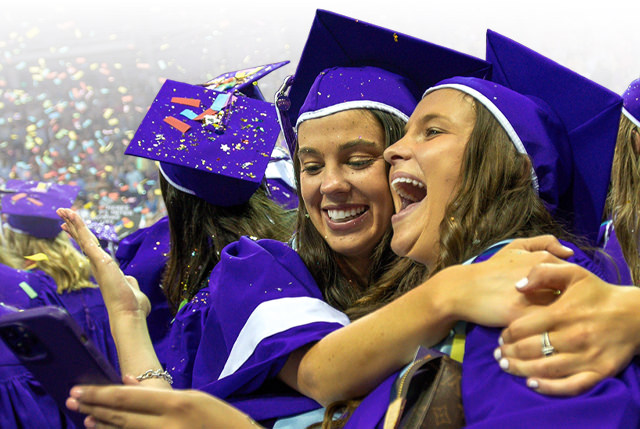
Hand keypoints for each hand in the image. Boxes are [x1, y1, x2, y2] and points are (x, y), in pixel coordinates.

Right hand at [57, 208, 150, 318]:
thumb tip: (129, 281)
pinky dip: (78, 225)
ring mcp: (97, 262)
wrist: (129, 313)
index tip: (71, 229)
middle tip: (61, 214)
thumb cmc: (132, 305)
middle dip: (72, 227)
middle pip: (83, 240)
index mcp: (104, 269)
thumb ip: (129, 282)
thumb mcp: (131, 288)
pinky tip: (71, 215)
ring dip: (73, 222)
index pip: (91, 248)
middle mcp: (97, 265)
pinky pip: (86, 238)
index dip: (81, 237)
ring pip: (83, 237)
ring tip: (62, 210)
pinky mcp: (99, 260)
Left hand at [65, 383, 261, 428]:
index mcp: (176, 403)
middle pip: (120, 416)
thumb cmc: (221, 420)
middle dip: (93, 407)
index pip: (128, 397)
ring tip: (84, 418)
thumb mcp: (196, 398)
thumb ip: (161, 393)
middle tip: (72, 400)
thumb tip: (129, 382)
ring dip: (101, 425)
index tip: (79, 389)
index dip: (100, 394)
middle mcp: (166, 425)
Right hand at [449, 235, 573, 326]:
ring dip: (561, 317)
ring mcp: (533, 298)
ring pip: (561, 311)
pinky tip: (541, 330)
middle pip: (571, 295)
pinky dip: (547, 328)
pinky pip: (544, 325)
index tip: (561, 295)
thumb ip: (544, 242)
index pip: (573, 277)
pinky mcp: (522, 316)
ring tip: (553, 322)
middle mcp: (541, 277)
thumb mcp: (515, 247)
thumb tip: (570, 252)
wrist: (462, 289)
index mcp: (543, 260)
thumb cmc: (491, 269)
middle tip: (560, 311)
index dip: (570, 288)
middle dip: (570, 303)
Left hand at [496, 262, 639, 395]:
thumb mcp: (573, 272)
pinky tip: (533, 384)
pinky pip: (570, 386)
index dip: (506, 334)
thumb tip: (517, 286)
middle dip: (508, 353)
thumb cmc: (598, 293)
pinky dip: (549, 388)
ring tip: (507, 367)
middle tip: (498, 355)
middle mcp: (572, 336)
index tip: (501, 337)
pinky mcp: (599, 372)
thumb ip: (543, 273)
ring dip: (520, 370)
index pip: (522, 328)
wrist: (634, 314)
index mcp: (562, 313)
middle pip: (529, 350)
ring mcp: (586, 356)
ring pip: (544, 369)